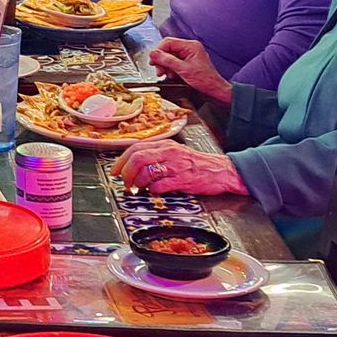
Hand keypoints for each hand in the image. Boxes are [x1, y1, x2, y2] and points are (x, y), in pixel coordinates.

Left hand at [111, 140, 247, 196]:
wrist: (221, 171)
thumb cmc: (197, 164)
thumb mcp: (175, 154)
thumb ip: (156, 156)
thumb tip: (133, 166)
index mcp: (165, 145)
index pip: (135, 148)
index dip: (121, 161)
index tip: (115, 171)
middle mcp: (169, 152)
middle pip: (137, 158)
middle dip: (125, 172)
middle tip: (124, 182)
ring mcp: (176, 166)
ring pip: (146, 172)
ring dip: (138, 183)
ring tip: (139, 189)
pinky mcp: (182, 180)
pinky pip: (160, 185)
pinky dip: (152, 190)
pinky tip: (155, 191)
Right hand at [149, 37, 233, 107]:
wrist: (213, 88)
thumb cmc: (205, 79)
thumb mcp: (182, 69)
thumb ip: (167, 60)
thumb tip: (154, 54)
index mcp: (190, 46)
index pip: (168, 42)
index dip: (158, 50)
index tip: (153, 58)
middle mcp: (190, 48)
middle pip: (168, 49)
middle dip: (161, 60)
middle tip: (158, 68)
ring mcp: (189, 55)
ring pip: (170, 56)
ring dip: (165, 65)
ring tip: (164, 73)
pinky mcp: (188, 62)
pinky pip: (175, 62)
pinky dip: (170, 68)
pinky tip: (171, 74)